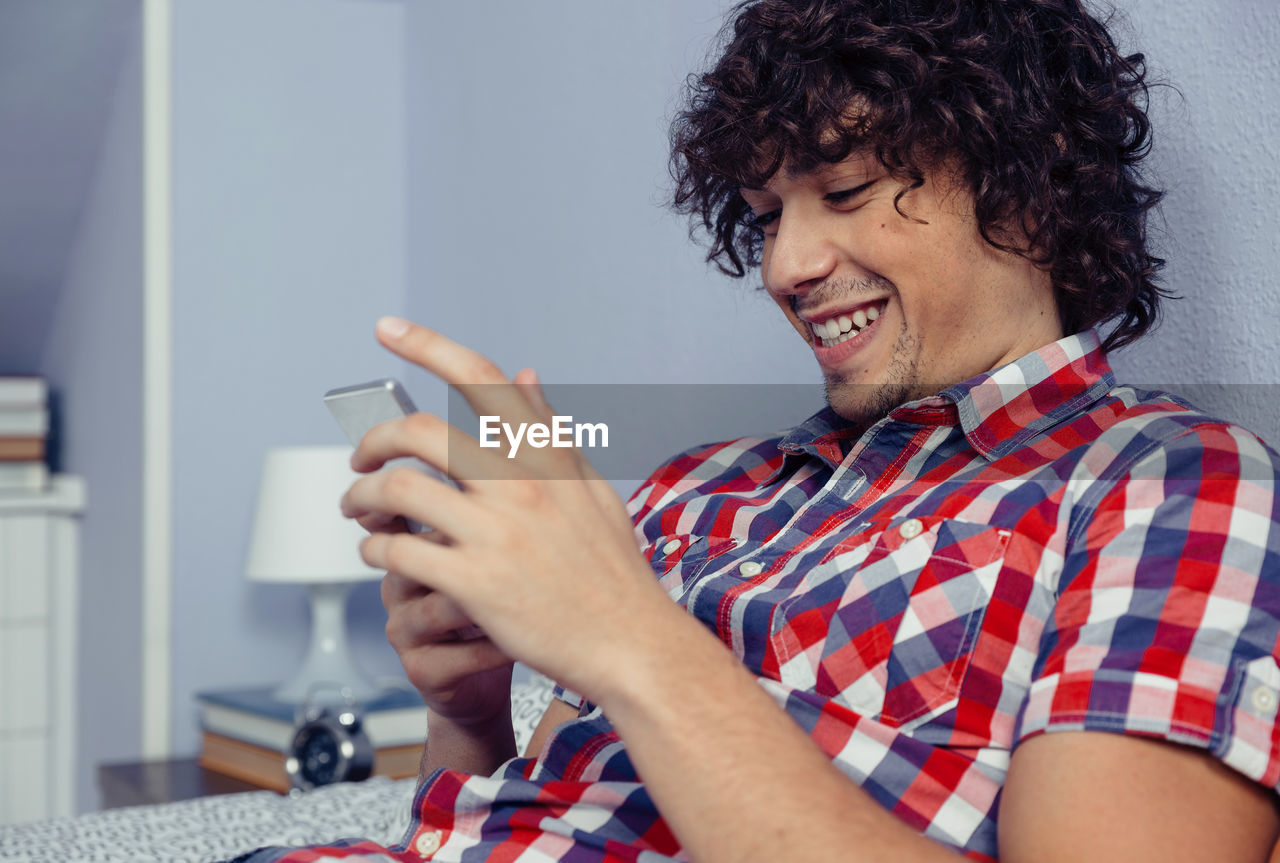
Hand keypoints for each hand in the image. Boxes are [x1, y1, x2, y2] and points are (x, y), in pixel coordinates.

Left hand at [341, 317, 686, 703]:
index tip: (387, 328)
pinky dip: (375, 550)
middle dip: (372, 441)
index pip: (481, 378)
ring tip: (357, 512)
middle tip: (361, 459)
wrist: (630, 645)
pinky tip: (380, 556)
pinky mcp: (475, 583)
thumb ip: (549, 430)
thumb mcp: (590, 488)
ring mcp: (496, 533)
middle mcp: (521, 485)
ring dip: (360, 499)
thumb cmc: (611, 572)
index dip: (427, 345)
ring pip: (396, 492)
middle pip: (418, 432)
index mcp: (546, 456)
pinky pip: (398, 552)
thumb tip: (523, 374)